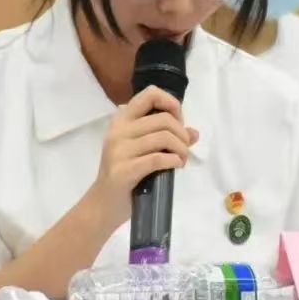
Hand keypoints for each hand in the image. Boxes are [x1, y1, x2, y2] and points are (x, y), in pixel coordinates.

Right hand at [88, 85, 198, 227]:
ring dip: (181, 149)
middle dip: (182, 134)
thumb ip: (166, 138)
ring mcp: (119, 150)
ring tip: (181, 160)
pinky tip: (176, 166)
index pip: (150, 94)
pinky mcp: (123, 170)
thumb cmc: (125, 173)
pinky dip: (174, 160)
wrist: (104, 204)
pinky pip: (158, 159)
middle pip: (163, 119)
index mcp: (122, 120)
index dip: (171, 103)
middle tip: (184, 149)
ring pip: (164, 137)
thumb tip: (194, 133)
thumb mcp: (142, 150)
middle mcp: (118, 131)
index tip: (178, 121)